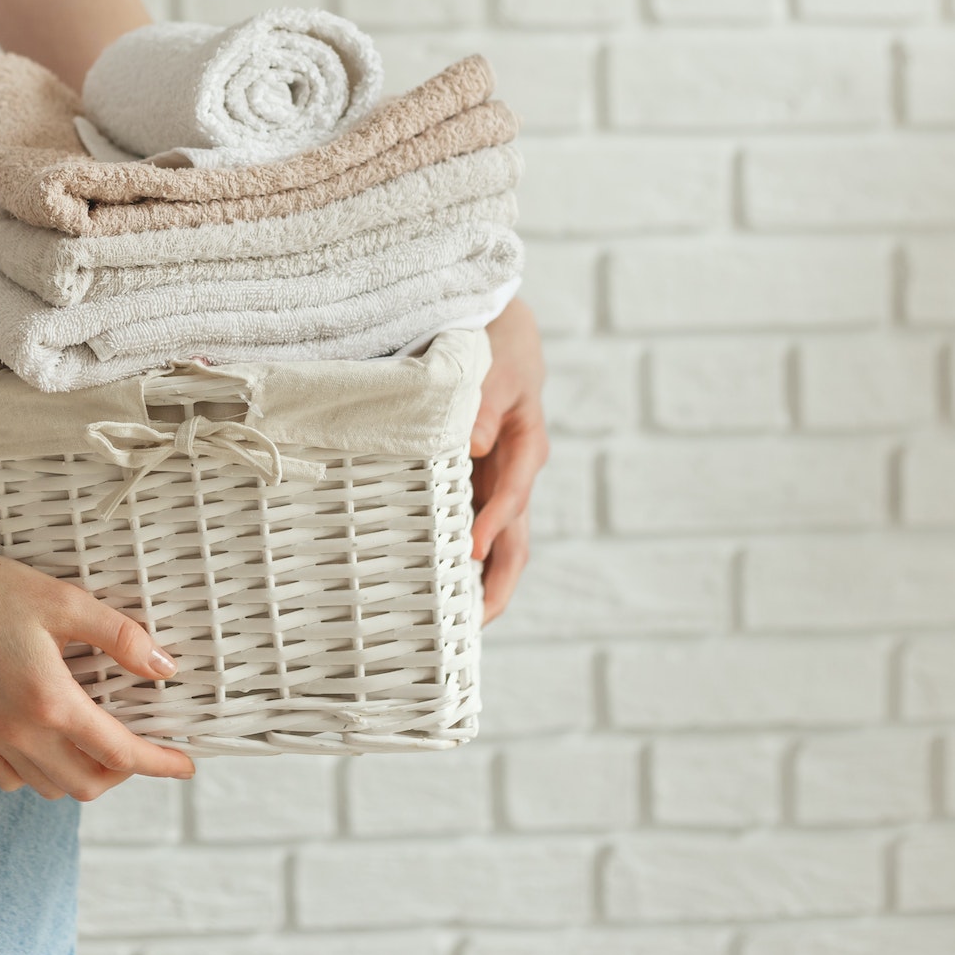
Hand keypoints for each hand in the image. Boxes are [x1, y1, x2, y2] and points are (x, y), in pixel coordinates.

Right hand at [0, 548, 195, 800]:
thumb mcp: (62, 600)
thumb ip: (118, 635)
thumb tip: (163, 667)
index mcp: (51, 702)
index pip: (120, 753)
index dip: (160, 763)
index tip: (185, 766)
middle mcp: (22, 733)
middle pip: (88, 784)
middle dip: (123, 773)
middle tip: (139, 746)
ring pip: (50, 786)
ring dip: (84, 775)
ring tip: (97, 744)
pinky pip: (11, 777)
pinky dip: (39, 774)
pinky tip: (47, 745)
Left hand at [470, 297, 547, 625]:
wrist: (493, 327)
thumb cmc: (495, 345)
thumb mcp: (495, 366)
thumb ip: (487, 403)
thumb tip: (476, 445)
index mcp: (525, 447)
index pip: (512, 497)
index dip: (492, 528)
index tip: (468, 554)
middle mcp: (514, 474)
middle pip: (513, 542)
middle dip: (495, 586)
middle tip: (468, 627)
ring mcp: (496, 483)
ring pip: (495, 544)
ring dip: (476, 582)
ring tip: (447, 625)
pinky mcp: (475, 483)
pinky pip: (470, 526)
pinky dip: (456, 556)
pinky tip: (429, 581)